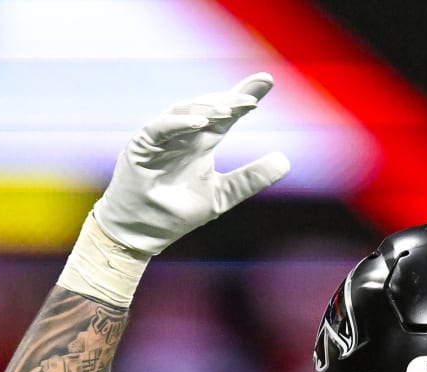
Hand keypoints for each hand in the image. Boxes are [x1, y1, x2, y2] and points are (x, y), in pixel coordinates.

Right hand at [92, 73, 290, 255]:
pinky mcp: (141, 146)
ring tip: (230, 110)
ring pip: (184, 112)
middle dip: (230, 98)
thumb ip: (250, 178)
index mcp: (201, 143)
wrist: (144, 234)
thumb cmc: (177, 213)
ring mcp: (161, 138)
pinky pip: (160, 128)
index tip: (267, 82)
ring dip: (207, 108)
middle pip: (208, 107)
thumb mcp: (223, 195)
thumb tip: (285, 160)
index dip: (244, 97)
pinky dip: (179, 123)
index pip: (226, 115)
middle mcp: (183, 135)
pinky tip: (200, 123)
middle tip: (254, 95)